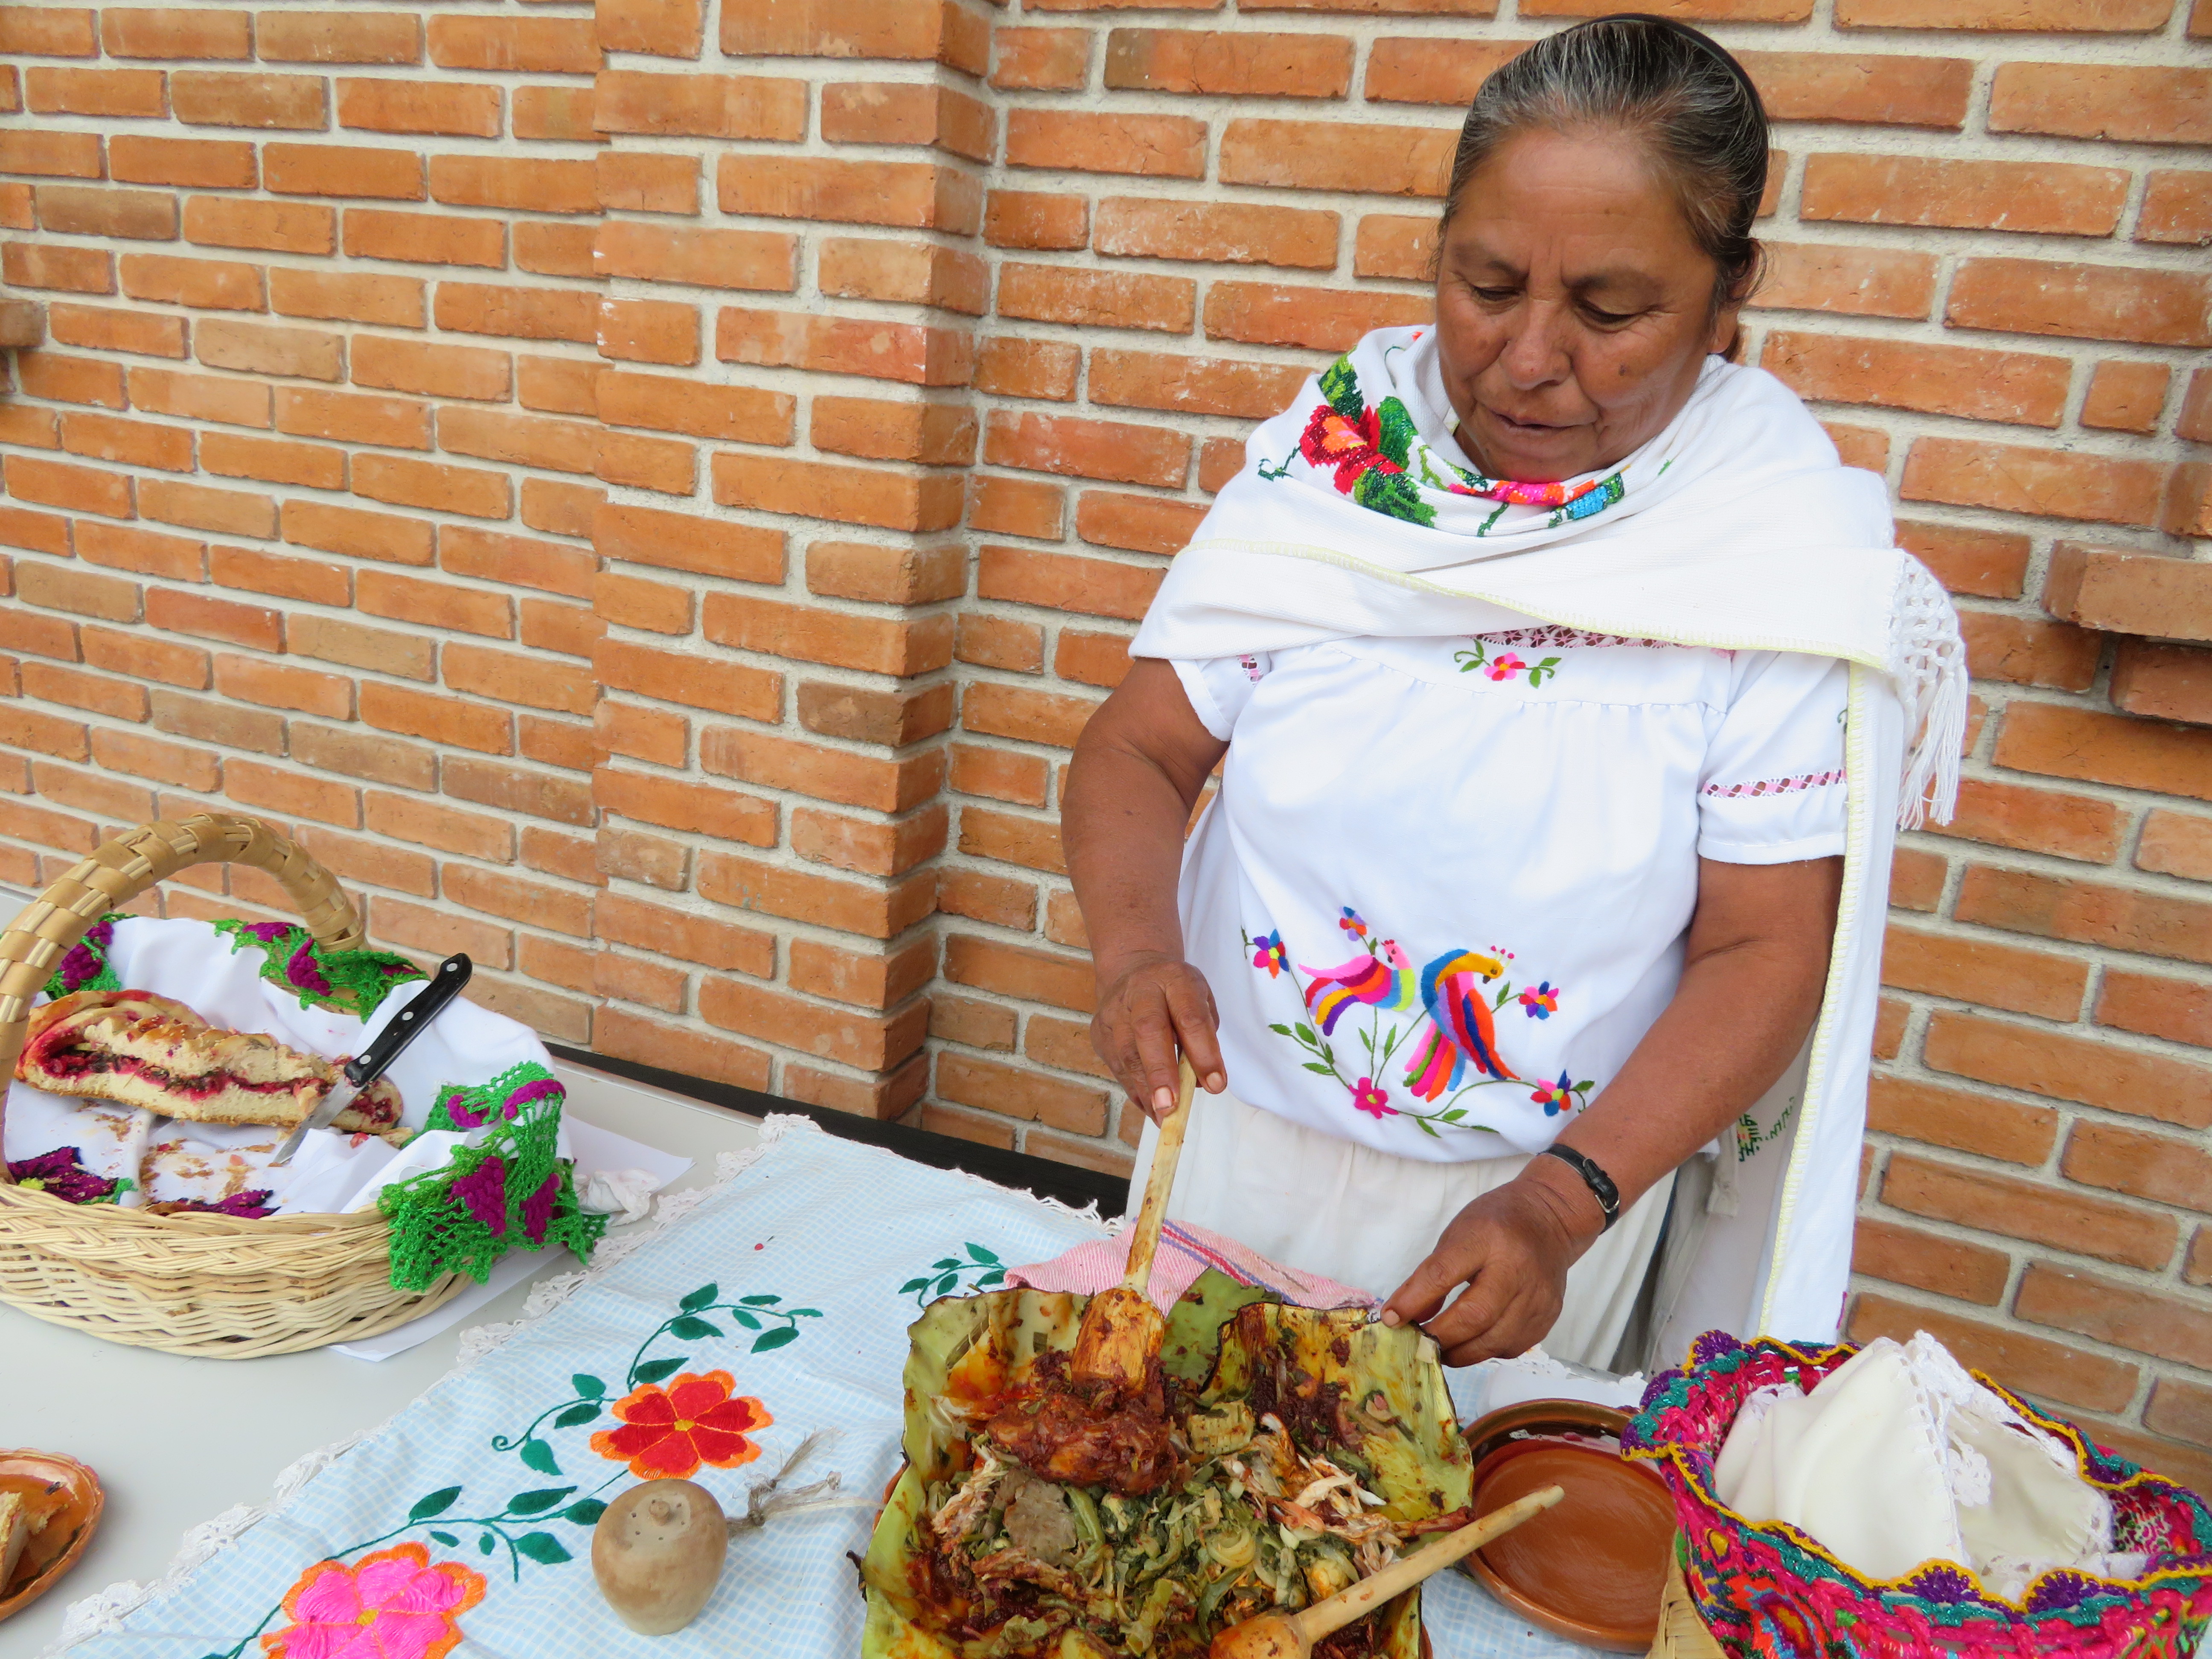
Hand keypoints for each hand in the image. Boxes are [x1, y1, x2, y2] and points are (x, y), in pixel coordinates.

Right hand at [1091, 951, 1226, 1123]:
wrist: (1133, 970)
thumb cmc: (1176, 993)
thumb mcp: (1200, 1001)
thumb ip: (1204, 1038)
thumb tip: (1202, 1083)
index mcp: (1174, 979)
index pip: (1190, 1016)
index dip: (1203, 1052)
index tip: (1216, 1085)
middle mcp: (1139, 991)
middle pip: (1147, 1030)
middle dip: (1160, 1071)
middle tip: (1171, 1106)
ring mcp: (1113, 1011)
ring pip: (1126, 1054)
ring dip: (1146, 1091)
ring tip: (1164, 1118)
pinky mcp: (1099, 1031)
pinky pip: (1117, 1067)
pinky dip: (1136, 1092)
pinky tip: (1151, 1108)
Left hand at [1379, 1169, 1599, 1365]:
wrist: (1551, 1220)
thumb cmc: (1496, 1223)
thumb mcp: (1457, 1233)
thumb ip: (1432, 1274)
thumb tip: (1406, 1316)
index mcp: (1487, 1237)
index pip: (1443, 1273)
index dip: (1413, 1301)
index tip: (1392, 1319)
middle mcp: (1517, 1268)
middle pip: (1474, 1316)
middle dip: (1441, 1337)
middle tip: (1419, 1345)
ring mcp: (1538, 1295)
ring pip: (1495, 1340)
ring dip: (1461, 1353)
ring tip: (1441, 1351)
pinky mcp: (1549, 1316)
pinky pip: (1512, 1347)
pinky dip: (1487, 1351)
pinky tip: (1474, 1343)